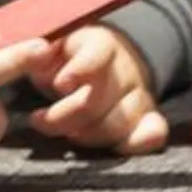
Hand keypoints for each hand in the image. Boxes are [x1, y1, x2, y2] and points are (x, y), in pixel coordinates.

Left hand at [21, 24, 167, 154]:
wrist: (104, 62)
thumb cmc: (66, 58)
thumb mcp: (50, 46)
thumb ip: (39, 50)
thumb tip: (37, 52)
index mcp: (100, 44)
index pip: (97, 53)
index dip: (81, 68)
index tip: (61, 84)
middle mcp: (125, 68)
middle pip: (100, 97)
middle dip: (65, 115)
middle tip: (38, 119)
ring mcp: (138, 93)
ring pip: (120, 120)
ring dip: (89, 135)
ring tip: (67, 134)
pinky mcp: (146, 116)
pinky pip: (154, 129)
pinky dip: (143, 141)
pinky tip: (126, 147)